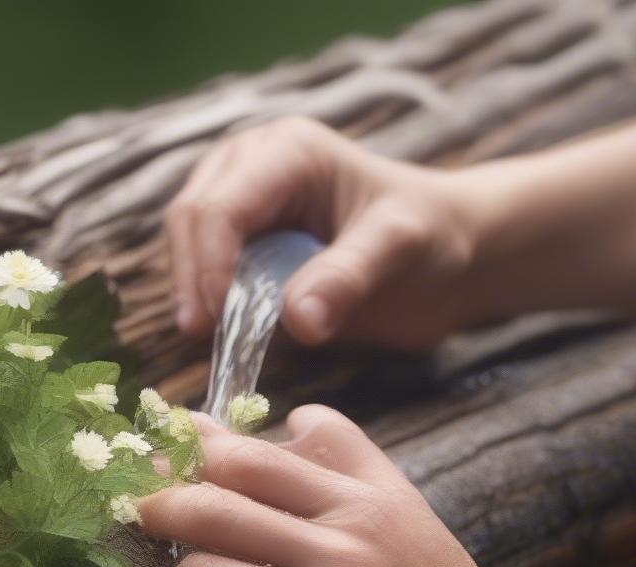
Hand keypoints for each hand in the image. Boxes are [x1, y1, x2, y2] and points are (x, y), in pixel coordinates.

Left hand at [137, 405, 525, 566]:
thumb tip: (287, 419)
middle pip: (217, 509)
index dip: (195, 444)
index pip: (256, 457)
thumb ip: (351, 455)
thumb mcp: (405, 507)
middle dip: (158, 500)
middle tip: (136, 503)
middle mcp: (339, 550)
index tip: (160, 438)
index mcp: (360, 503)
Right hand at [164, 117, 476, 351]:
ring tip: (219, 344)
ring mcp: (244, 205)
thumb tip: (295, 321)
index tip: (218, 324)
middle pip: (190, 221)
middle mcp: (253, 168)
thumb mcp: (400, 248)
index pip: (220, 207)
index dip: (210, 266)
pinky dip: (211, 307)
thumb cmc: (430, 237)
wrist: (448, 254)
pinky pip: (207, 274)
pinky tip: (229, 340)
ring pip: (187, 247)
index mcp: (288, 152)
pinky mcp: (245, 244)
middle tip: (208, 341)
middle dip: (193, 281)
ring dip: (196, 295)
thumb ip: (348, 277)